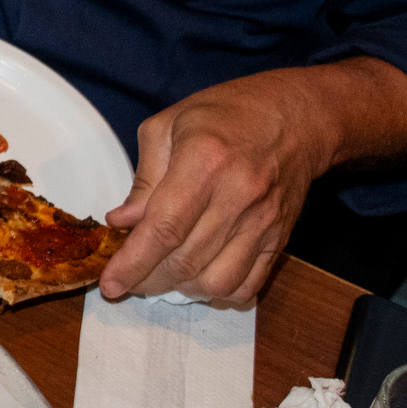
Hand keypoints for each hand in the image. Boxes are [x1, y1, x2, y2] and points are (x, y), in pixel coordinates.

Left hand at [101, 68, 338, 303]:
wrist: (296, 118)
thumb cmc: (226, 115)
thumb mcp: (168, 126)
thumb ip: (144, 178)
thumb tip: (121, 222)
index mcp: (205, 161)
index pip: (164, 228)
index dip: (133, 262)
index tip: (110, 284)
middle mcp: (238, 195)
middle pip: (186, 260)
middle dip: (148, 281)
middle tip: (126, 281)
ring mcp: (264, 222)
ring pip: (217, 282)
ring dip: (181, 289)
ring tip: (160, 275)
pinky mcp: (280, 239)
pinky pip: (247, 286)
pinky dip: (217, 292)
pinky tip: (197, 277)